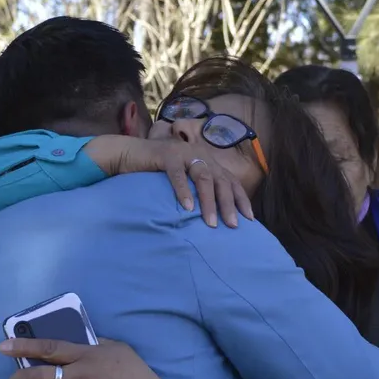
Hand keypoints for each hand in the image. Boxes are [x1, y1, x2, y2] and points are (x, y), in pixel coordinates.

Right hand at [85, 136, 252, 227]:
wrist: (129, 154)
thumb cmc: (156, 173)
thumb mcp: (183, 181)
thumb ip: (197, 191)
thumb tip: (214, 216)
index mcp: (206, 160)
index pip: (230, 180)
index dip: (240, 198)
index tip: (249, 219)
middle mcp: (199, 154)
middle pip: (221, 180)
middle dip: (228, 204)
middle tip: (232, 226)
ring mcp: (183, 153)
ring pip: (203, 177)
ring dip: (208, 202)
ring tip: (211, 223)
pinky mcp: (166, 155)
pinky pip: (178, 174)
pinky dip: (183, 191)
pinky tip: (187, 208)